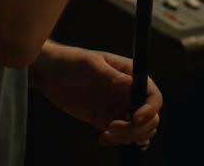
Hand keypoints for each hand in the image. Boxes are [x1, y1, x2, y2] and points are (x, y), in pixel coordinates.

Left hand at [31, 42, 161, 147]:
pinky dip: (117, 142)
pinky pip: (121, 136)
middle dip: (137, 128)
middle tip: (114, 128)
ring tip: (105, 135)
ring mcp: (118, 108)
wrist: (50, 73)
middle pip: (150, 118)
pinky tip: (103, 138)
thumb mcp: (89, 64)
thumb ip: (109, 74)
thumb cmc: (71, 61)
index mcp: (131, 76)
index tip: (135, 118)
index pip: (153, 96)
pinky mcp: (105, 119)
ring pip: (137, 130)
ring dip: (127, 137)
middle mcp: (129, 93)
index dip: (150, 109)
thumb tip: (128, 83)